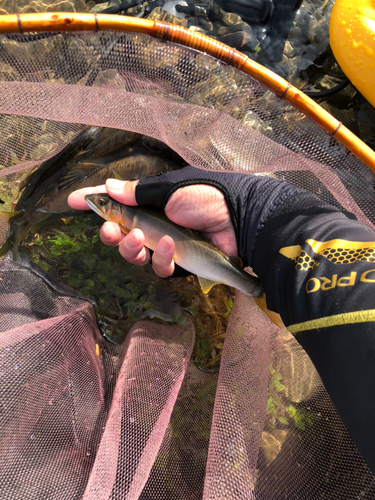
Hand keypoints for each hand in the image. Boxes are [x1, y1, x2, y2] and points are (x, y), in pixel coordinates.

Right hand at [68, 178, 236, 277]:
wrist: (240, 217)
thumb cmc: (207, 196)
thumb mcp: (170, 188)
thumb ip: (139, 192)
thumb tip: (110, 187)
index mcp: (151, 202)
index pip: (117, 202)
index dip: (95, 203)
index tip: (73, 201)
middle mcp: (155, 223)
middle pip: (121, 235)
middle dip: (109, 234)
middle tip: (108, 230)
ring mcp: (166, 244)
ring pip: (135, 255)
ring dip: (130, 248)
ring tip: (138, 238)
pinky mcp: (179, 262)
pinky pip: (159, 267)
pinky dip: (161, 258)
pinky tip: (169, 246)